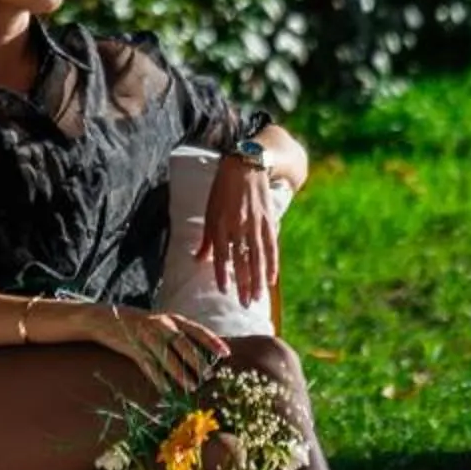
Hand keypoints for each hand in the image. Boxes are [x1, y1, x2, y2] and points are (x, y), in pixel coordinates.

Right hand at [84, 303, 229, 392]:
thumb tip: (201, 354)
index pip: (197, 330)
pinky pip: (148, 365)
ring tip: (192, 387)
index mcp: (171, 318)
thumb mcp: (160, 324)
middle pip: (183, 343)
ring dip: (180, 373)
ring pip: (167, 355)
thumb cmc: (137, 323)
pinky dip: (158, 378)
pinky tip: (166, 390)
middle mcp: (161, 324)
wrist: (103, 317)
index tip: (226, 354)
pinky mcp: (132, 346)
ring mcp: (145, 335)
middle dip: (198, 360)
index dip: (212, 341)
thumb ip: (178, 334)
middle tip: (210, 375)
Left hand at [197, 154, 281, 305]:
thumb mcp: (210, 211)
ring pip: (257, 258)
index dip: (222, 272)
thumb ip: (206, 238)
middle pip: (241, 260)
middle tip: (244, 303)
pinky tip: (271, 280)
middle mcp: (238, 226)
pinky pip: (271, 247)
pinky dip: (272, 264)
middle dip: (243, 283)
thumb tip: (198, 260)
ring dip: (258, 280)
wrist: (246, 166)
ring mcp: (255, 224)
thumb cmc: (222, 190)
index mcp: (220, 223)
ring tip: (257, 297)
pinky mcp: (269, 221)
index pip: (221, 254)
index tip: (224, 290)